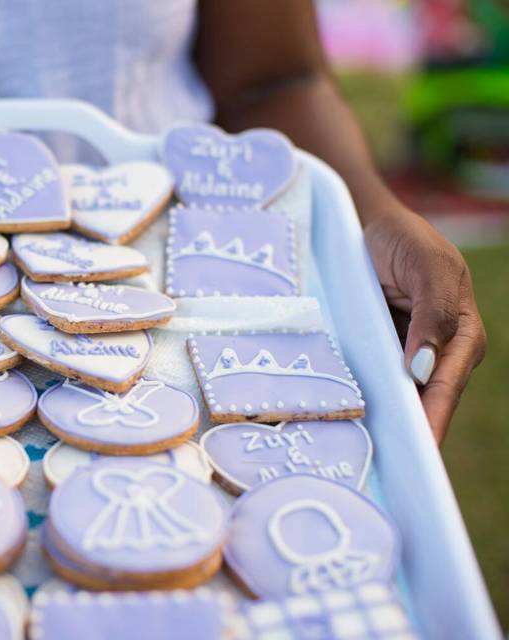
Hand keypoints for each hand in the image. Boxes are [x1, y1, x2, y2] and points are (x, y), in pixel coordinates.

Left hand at [364, 209, 486, 441]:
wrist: (369, 224)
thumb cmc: (405, 240)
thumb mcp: (427, 266)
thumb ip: (433, 312)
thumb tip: (425, 367)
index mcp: (463, 336)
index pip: (447, 387)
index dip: (436, 421)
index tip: (423, 454)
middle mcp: (438, 352)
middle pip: (425, 402)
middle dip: (412, 436)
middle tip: (394, 472)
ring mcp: (405, 354)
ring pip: (398, 397)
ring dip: (386, 424)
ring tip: (368, 460)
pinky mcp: (379, 352)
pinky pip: (373, 381)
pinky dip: (366, 400)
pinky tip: (349, 422)